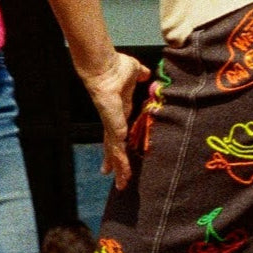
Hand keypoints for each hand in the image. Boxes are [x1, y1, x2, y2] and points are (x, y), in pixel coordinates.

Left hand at [82, 53, 150, 190]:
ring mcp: (112, 127)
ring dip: (120, 169)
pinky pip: (118, 150)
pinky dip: (121, 163)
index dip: (118, 145)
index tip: (118, 155)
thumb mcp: (134, 72)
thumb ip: (141, 75)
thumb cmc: (117, 67)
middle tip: (116, 179)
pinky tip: (123, 174)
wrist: (105, 68)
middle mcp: (114, 122)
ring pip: (116, 153)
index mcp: (119, 112)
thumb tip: (147, 74)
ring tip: (121, 185)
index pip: (118, 133)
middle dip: (116, 163)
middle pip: (114, 148)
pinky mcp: (114, 128)